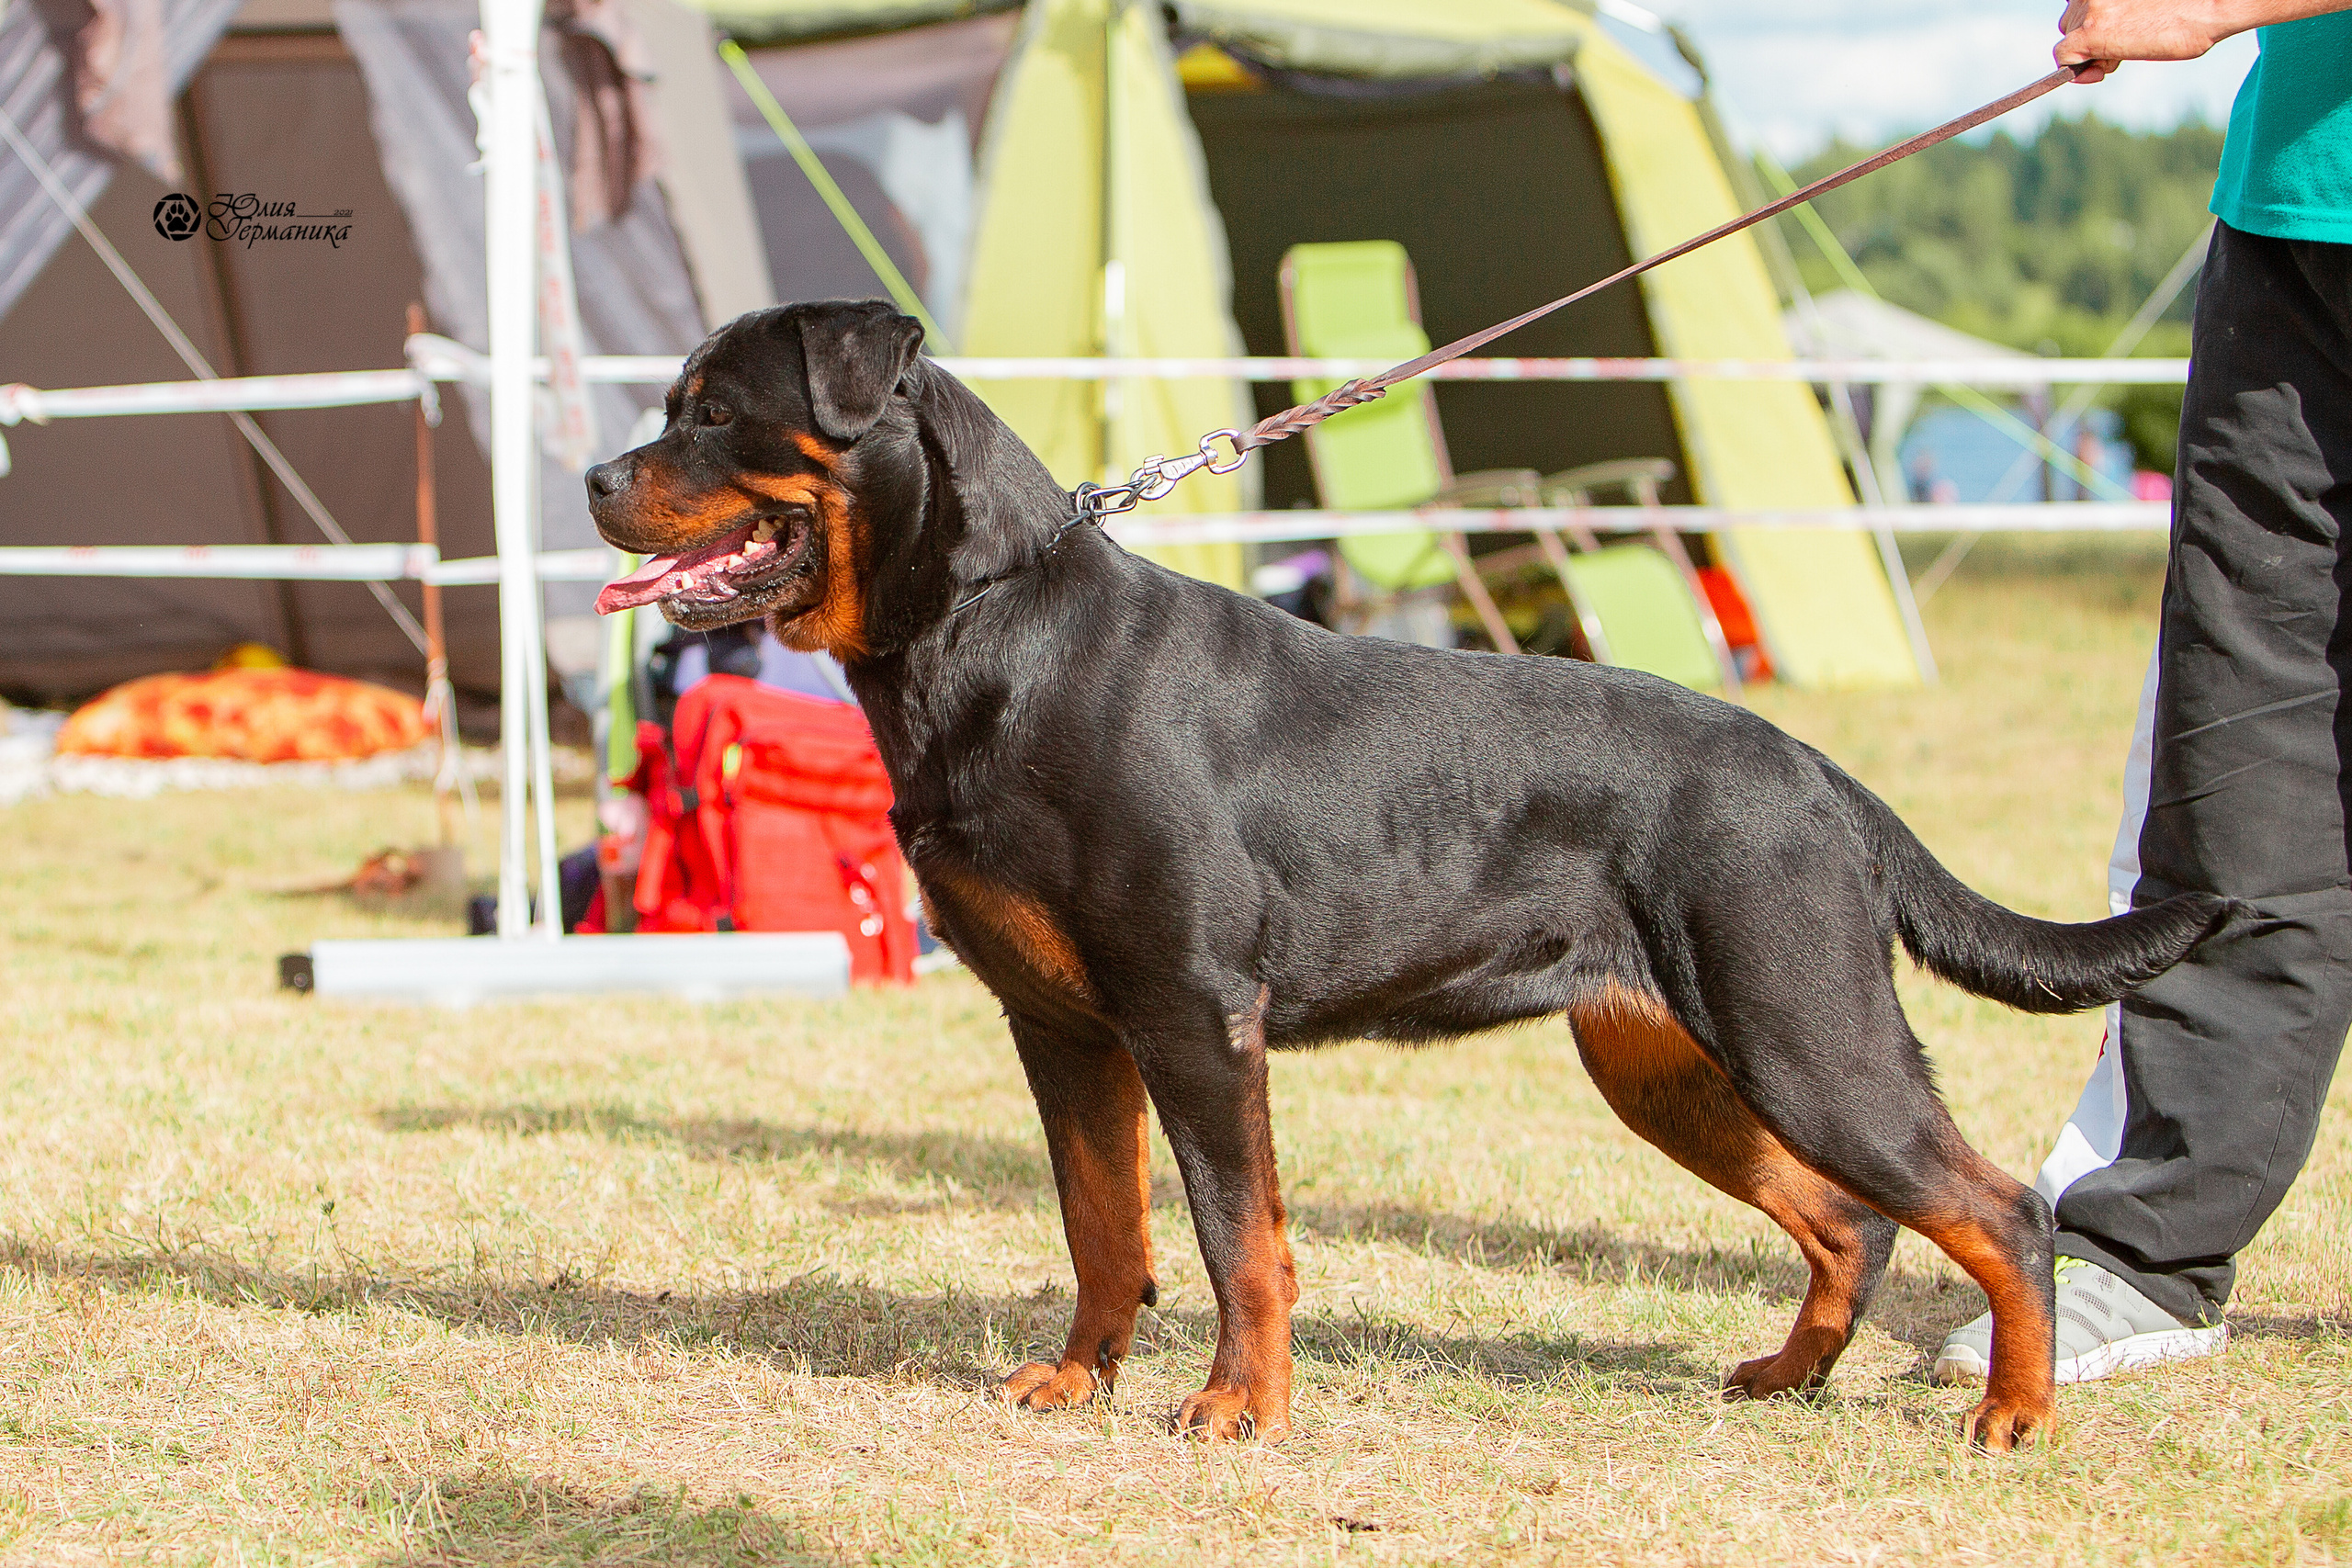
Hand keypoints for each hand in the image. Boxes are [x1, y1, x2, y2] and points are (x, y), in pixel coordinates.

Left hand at [2054, 0, 2228, 80]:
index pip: (2080, 2)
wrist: (2211, 5)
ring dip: (2093, 49)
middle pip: (2074, 18)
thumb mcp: (2141, 1)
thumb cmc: (2188, 2)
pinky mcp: (2091, 32)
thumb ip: (2115, 9)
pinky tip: (2104, 70)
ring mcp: (2090, 8)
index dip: (2092, 20)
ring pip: (2071, 36)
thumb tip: (2094, 37)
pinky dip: (2076, 69)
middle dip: (2094, 34)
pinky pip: (2064, 56)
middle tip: (2127, 41)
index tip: (2113, 32)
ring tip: (2128, 47)